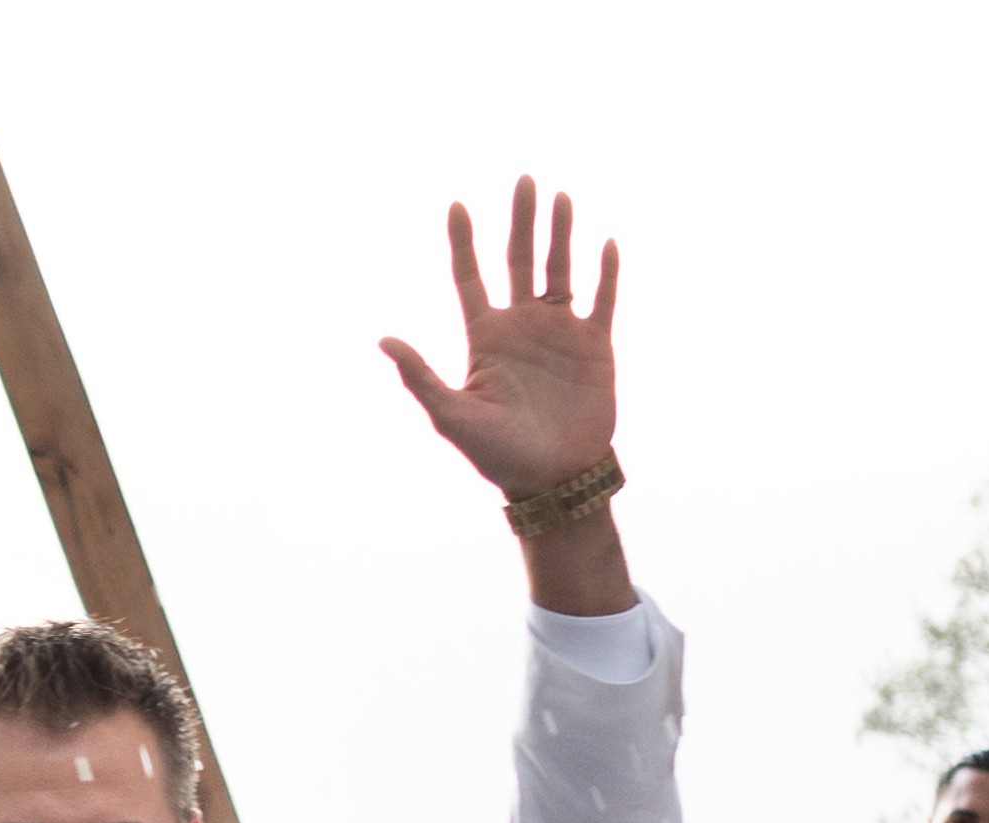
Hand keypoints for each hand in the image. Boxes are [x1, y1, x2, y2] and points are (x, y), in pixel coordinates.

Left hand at [382, 179, 632, 617]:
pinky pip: (602, 299)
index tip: (456, 204)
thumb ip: (419, 377)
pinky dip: (606, 272)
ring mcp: (559, 333)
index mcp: (486, 338)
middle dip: (521, 220)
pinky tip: (605, 244)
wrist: (553, 479)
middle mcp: (522, 327)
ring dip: (561, 234)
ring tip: (560, 195)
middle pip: (519, 260)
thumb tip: (383, 340)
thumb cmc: (497, 455)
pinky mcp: (595, 346)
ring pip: (559, 269)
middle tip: (524, 178)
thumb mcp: (452, 416)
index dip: (463, 242)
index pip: (471, 278)